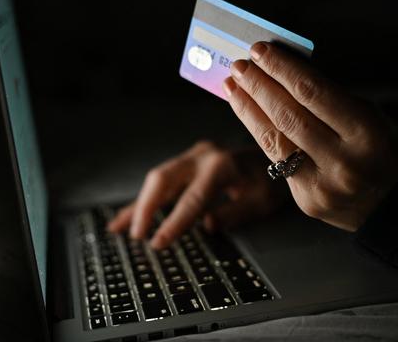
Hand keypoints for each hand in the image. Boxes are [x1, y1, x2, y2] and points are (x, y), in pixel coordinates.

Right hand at [107, 141, 285, 248]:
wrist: (278, 153)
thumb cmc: (272, 180)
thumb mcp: (261, 201)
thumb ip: (234, 213)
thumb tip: (207, 224)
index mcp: (221, 166)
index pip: (192, 198)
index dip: (174, 222)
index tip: (157, 243)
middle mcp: (202, 156)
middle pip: (162, 179)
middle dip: (145, 208)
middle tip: (137, 235)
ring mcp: (193, 156)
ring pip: (157, 179)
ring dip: (139, 204)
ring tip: (119, 227)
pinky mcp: (188, 161)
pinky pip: (163, 181)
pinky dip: (146, 199)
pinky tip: (129, 214)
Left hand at [222, 42, 397, 231]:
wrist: (393, 206)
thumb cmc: (380, 150)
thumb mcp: (374, 117)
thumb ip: (333, 100)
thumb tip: (283, 71)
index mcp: (369, 133)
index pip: (313, 93)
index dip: (282, 69)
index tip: (261, 51)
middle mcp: (346, 161)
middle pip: (289, 115)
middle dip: (259, 86)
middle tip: (240, 65)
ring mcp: (325, 185)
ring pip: (275, 139)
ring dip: (248, 108)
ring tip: (233, 86)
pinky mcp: (307, 201)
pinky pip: (276, 160)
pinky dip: (258, 132)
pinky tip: (246, 113)